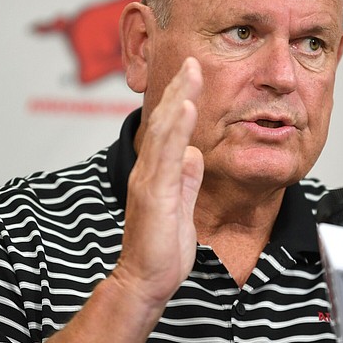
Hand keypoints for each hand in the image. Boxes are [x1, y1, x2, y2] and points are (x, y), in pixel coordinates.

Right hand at [113, 57, 204, 306]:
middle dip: (178, 89)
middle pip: (163, 122)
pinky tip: (185, 108)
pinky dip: (175, 129)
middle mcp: (149, 172)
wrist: (146, 281)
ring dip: (177, 99)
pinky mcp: (154, 194)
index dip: (180, 100)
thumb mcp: (182, 206)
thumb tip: (196, 154)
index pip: (168, 129)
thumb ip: (187, 179)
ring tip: (191, 73)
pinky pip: (166, 156)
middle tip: (193, 60)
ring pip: (162, 132)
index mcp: (157, 173)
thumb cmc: (161, 250)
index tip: (193, 75)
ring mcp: (149, 181)